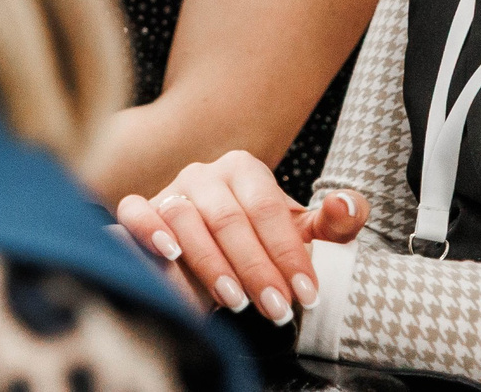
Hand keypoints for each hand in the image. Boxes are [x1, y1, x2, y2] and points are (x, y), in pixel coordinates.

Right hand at [115, 151, 365, 324]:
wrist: (217, 256)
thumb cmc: (262, 243)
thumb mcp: (302, 235)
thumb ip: (333, 223)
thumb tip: (344, 205)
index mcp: (245, 169)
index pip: (268, 209)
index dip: (288, 253)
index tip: (307, 294)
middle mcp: (205, 174)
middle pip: (229, 219)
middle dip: (257, 269)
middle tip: (277, 310)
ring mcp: (171, 189)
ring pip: (186, 220)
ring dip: (211, 263)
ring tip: (236, 301)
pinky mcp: (142, 210)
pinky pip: (136, 212)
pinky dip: (148, 229)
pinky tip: (169, 253)